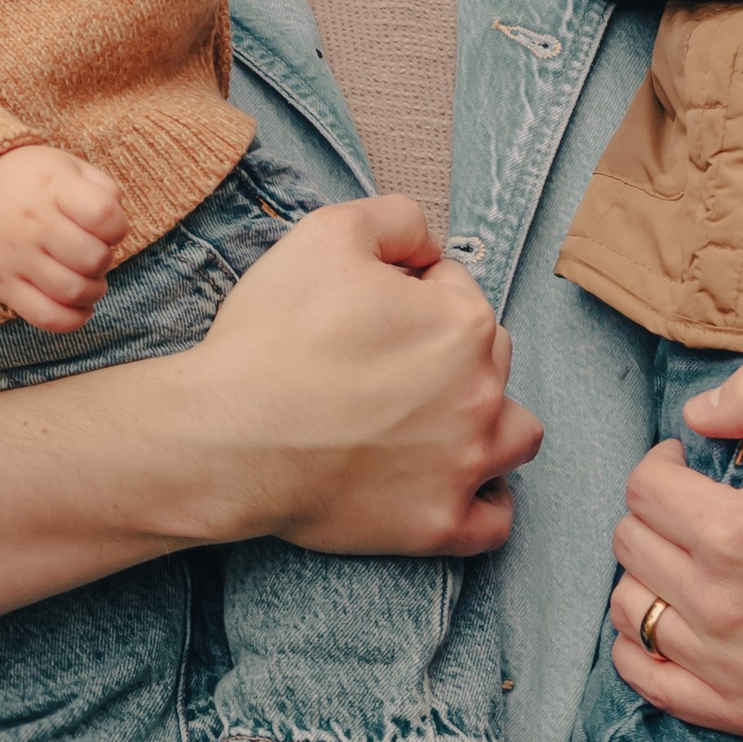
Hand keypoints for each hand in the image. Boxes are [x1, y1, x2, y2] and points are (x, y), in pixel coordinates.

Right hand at [0, 144, 129, 331]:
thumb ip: (103, 189)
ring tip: (87, 277)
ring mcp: (16, 258)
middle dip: (105, 259)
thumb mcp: (65, 166)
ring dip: (93, 290)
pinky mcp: (3, 286)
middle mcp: (33, 224)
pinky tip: (79, 305)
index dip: (117, 227)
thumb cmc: (27, 182)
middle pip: (93, 258)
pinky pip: (46, 317)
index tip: (107, 227)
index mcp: (53, 188)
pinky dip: (73, 319)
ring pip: (73, 291)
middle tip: (93, 252)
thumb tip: (118, 226)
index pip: (103, 215)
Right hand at [181, 194, 541, 558]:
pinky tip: (458, 485)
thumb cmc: (273, 336)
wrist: (227, 437)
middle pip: (488, 358)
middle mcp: (480, 394)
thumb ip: (395, 218)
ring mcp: (464, 465)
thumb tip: (427, 245)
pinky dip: (486, 503)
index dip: (413, 290)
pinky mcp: (437, 523)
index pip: (458, 289)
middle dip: (448, 351)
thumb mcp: (327, 233)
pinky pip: (495, 522)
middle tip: (384, 361)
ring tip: (441, 421)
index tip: (370, 310)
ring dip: (490, 422)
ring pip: (515, 436)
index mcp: (463, 323)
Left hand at [606, 359, 742, 736]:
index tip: (689, 465)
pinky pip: (652, 682)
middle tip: (693, 509)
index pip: (643, 490)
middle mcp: (724, 605)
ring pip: (631, 612)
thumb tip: (693, 414)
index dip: (662, 464)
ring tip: (687, 561)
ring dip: (649, 577)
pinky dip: (642, 649)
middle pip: (631, 547)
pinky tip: (671, 619)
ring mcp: (736, 667)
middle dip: (656, 516)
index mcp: (736, 531)